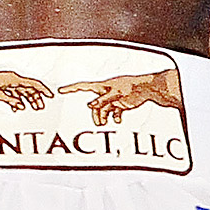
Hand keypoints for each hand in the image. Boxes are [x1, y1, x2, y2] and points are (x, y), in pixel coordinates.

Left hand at [0, 69, 54, 110]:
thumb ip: (10, 100)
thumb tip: (21, 106)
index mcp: (12, 78)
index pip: (32, 83)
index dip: (43, 89)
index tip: (50, 95)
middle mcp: (12, 79)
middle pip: (29, 88)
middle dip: (36, 98)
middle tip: (41, 107)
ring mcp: (8, 82)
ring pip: (23, 91)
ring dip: (28, 100)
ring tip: (33, 108)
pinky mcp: (3, 86)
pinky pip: (15, 93)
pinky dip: (18, 100)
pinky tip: (18, 108)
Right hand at [59, 69, 183, 124]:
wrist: (149, 89)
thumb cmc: (133, 87)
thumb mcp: (116, 95)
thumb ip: (102, 101)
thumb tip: (90, 106)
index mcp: (102, 86)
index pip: (83, 86)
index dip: (71, 88)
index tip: (60, 90)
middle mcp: (105, 92)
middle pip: (94, 104)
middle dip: (95, 113)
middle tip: (99, 122)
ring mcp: (112, 98)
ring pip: (103, 109)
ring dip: (104, 117)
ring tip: (107, 123)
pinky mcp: (120, 103)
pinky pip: (112, 112)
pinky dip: (114, 117)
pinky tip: (118, 120)